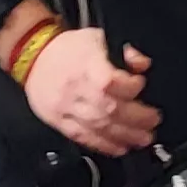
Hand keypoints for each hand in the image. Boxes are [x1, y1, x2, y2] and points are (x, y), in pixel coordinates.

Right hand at [25, 28, 161, 155]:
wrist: (32, 57)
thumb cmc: (66, 49)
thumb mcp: (97, 38)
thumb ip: (124, 51)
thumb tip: (142, 65)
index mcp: (85, 65)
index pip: (109, 82)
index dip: (130, 87)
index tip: (140, 85)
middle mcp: (75, 88)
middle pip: (109, 109)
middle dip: (136, 118)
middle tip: (153, 121)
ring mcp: (66, 107)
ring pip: (98, 127)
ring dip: (125, 136)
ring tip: (143, 138)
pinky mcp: (59, 121)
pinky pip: (83, 137)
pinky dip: (104, 145)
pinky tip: (120, 148)